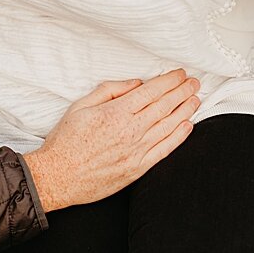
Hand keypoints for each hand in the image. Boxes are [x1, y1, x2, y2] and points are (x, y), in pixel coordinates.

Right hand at [22, 69, 200, 212]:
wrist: (58, 177)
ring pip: (169, 126)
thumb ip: (109, 91)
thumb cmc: (65, 141)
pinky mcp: (138, 169)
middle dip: (182, 91)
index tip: (180, 74)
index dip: (169, 81)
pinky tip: (188, 126)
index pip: (151, 91)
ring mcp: (136, 151)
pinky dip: (179, 137)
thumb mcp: (80, 106)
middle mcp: (130, 130)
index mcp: (115, 112)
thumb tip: (135, 84)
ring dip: (185, 111)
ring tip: (195, 99)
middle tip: (194, 82)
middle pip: (164, 106)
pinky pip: (164, 149)